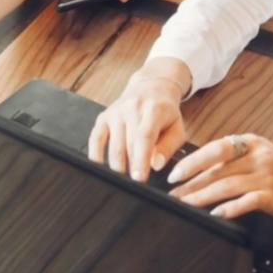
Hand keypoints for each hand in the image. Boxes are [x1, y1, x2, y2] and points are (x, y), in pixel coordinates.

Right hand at [87, 58, 191, 181]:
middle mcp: (132, 107)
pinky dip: (96, 156)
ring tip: (125, 180)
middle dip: (132, 168)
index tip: (140, 179)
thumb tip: (155, 164)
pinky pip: (96, 139)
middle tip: (136, 186)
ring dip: (118, 166)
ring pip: (114, 146)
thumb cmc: (166, 112)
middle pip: (129, 144)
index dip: (141, 159)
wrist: (152, 87)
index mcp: (154, 109)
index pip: (145, 136)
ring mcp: (115, 111)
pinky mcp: (104, 116)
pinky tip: (101, 169)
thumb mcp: (177, 127)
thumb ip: (169, 147)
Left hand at [168, 137, 272, 219]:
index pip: (214, 149)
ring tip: (186, 205)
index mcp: (248, 143)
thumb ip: (231, 159)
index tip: (173, 174)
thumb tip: (196, 170)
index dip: (192, 162)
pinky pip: (248, 201)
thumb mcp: (256, 154)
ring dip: (203, 196)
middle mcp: (256, 156)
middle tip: (173, 195)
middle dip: (191, 183)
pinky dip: (230, 208)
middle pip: (217, 170)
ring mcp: (265, 176)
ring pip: (227, 185)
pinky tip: (216, 214)